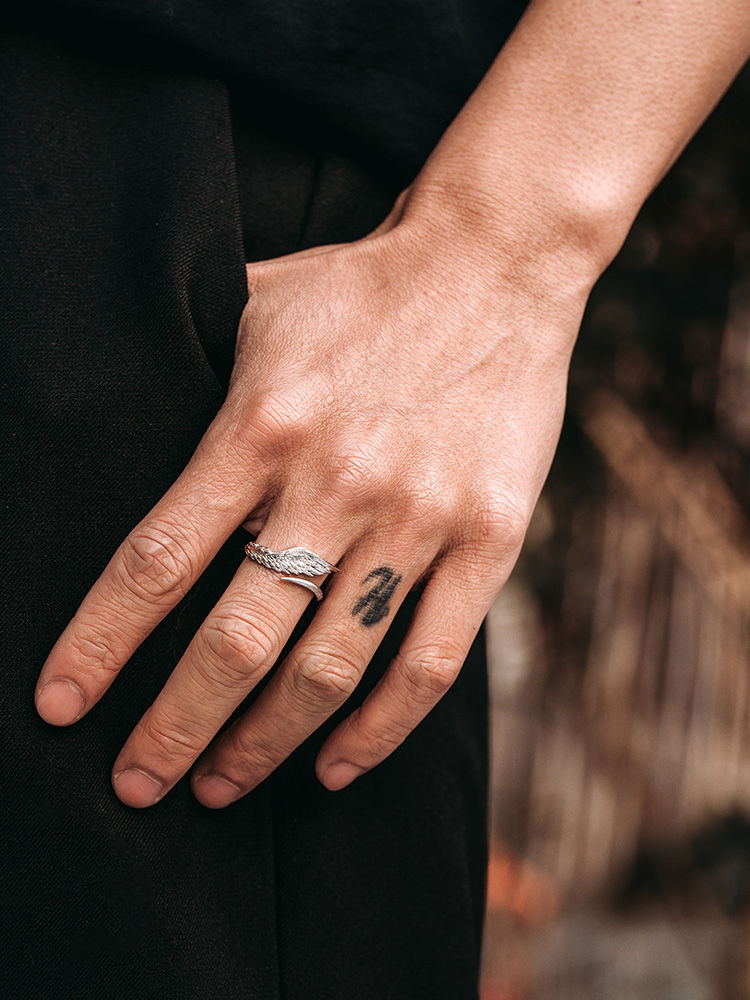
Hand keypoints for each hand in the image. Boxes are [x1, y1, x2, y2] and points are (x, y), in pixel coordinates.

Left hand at [35, 188, 589, 807]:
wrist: (493, 264)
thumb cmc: (361, 291)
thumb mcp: (255, 305)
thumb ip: (190, 372)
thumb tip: (121, 422)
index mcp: (261, 425)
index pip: (157, 561)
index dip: (101, 645)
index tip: (62, 707)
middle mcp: (335, 481)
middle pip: (235, 640)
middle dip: (174, 728)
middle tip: (136, 786)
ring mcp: (417, 517)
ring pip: (328, 667)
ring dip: (263, 743)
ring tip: (219, 786)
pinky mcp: (487, 539)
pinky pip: (429, 661)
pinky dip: (379, 731)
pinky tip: (335, 766)